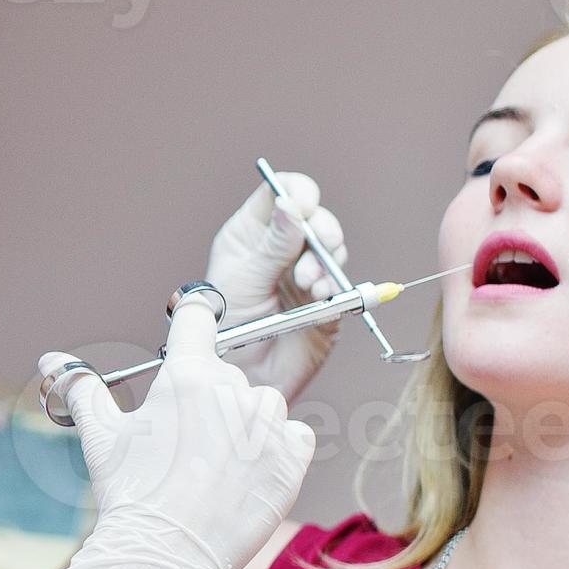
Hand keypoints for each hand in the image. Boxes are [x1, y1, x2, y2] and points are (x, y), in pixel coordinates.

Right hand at [38, 291, 313, 568]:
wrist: (166, 556)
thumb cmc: (132, 495)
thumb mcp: (102, 438)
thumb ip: (82, 390)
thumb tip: (50, 361)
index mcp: (186, 375)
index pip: (197, 317)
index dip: (192, 318)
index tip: (191, 326)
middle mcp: (232, 390)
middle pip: (227, 374)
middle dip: (209, 400)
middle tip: (187, 445)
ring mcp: (266, 424)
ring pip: (264, 404)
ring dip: (247, 423)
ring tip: (219, 463)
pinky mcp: (292, 458)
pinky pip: (296, 436)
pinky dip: (279, 449)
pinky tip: (250, 473)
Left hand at [204, 169, 348, 399]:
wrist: (240, 376)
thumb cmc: (226, 327)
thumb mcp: (242, 279)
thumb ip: (271, 245)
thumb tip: (291, 205)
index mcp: (253, 234)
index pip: (280, 193)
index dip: (297, 192)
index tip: (303, 205)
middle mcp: (282, 249)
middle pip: (315, 218)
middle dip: (321, 230)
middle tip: (317, 246)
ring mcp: (306, 274)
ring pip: (333, 248)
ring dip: (325, 261)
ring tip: (308, 284)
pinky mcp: (327, 301)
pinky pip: (342, 283)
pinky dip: (335, 285)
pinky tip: (320, 296)